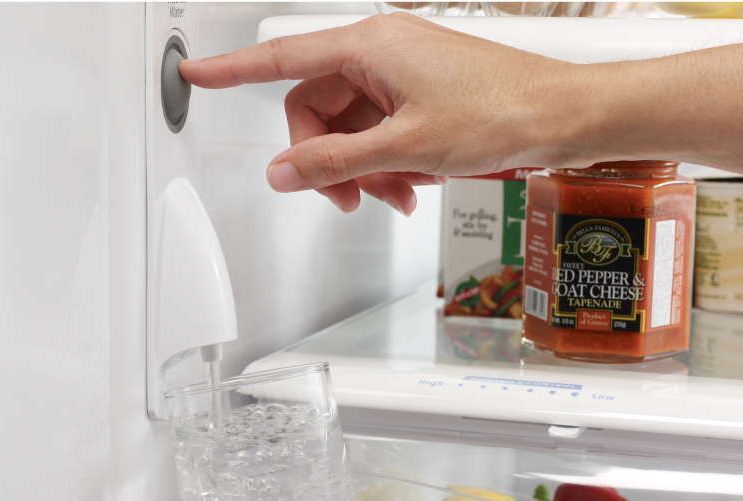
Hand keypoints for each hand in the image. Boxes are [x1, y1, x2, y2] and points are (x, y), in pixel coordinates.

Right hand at [179, 14, 580, 213]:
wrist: (562, 118)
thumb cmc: (502, 112)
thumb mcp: (405, 147)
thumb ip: (335, 162)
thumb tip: (285, 171)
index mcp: (370, 46)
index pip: (282, 59)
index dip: (233, 71)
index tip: (197, 74)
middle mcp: (380, 54)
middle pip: (316, 110)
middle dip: (328, 160)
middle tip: (347, 195)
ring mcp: (400, 76)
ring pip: (348, 129)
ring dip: (363, 170)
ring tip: (395, 194)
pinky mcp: (417, 96)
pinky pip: (377, 133)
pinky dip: (385, 165)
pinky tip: (409, 186)